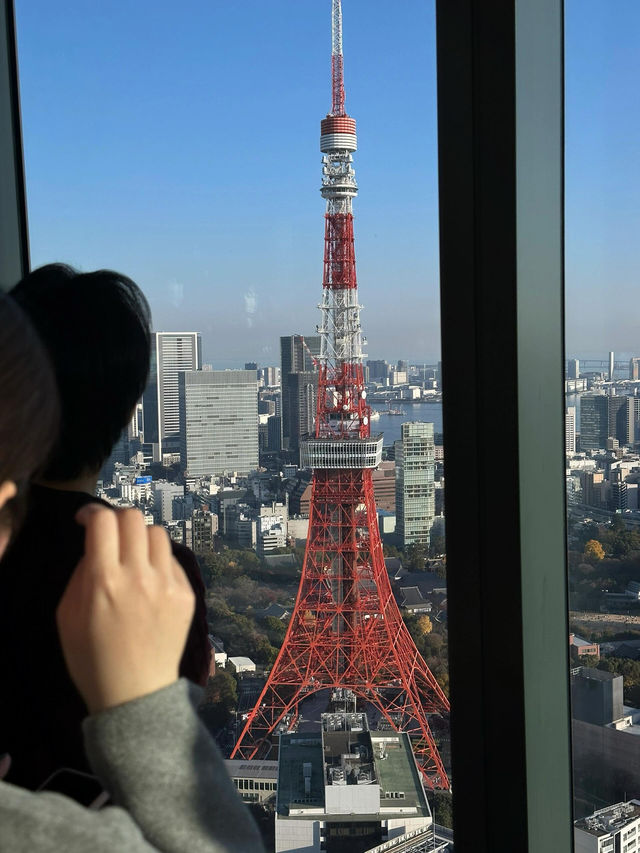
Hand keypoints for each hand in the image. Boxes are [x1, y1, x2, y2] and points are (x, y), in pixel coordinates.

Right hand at [56, 506, 194, 714]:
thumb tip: (94, 545)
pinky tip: (149, 580)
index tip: (86, 520)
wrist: (135, 694)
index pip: (104, 521)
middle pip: (134, 518)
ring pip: (157, 533)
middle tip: (110, 535)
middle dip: (116, 519)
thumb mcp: (67, 616)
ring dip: (140, 538)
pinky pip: (172, 560)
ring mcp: (168, 584)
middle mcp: (140, 576)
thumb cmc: (92, 659)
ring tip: (132, 556)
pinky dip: (158, 561)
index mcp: (105, 581)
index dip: (92, 512)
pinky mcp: (187, 594)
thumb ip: (80, 574)